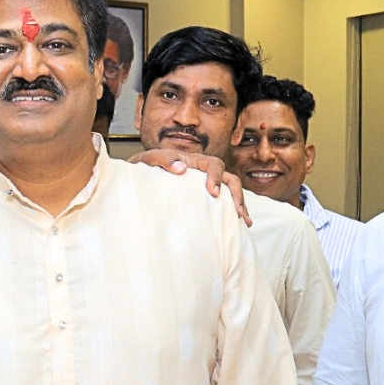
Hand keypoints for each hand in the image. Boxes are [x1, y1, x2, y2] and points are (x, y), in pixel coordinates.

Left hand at [128, 149, 251, 225]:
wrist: (138, 176)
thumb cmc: (144, 166)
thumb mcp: (150, 159)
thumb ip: (164, 160)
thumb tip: (182, 169)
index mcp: (195, 161)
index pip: (214, 165)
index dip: (217, 178)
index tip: (213, 194)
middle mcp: (204, 172)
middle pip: (230, 179)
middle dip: (237, 195)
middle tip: (237, 213)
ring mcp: (206, 185)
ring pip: (231, 192)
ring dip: (240, 206)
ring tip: (245, 222)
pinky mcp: (204, 197)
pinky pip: (223, 203)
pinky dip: (232, 212)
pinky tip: (238, 225)